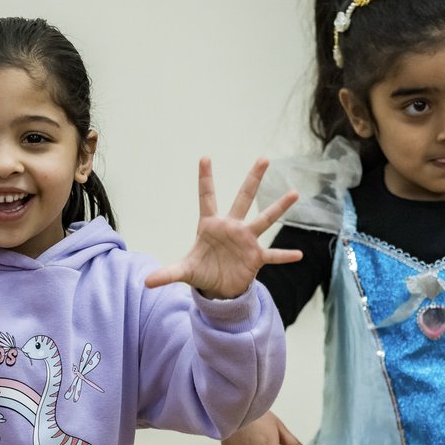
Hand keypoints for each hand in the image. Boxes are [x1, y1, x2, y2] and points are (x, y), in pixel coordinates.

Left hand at [144, 158, 301, 298]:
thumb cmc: (202, 271)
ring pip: (264, 219)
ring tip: (294, 193)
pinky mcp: (256, 257)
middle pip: (243, 199)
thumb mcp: (183, 272)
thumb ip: (167, 274)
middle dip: (253, 180)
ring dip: (278, 207)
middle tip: (264, 158)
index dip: (205, 179)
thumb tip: (146, 282)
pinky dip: (284, 255)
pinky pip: (273, 255)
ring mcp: (246, 240)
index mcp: (211, 225)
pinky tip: (299, 255)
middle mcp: (232, 227)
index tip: (204, 157)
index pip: (207, 197)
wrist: (218, 287)